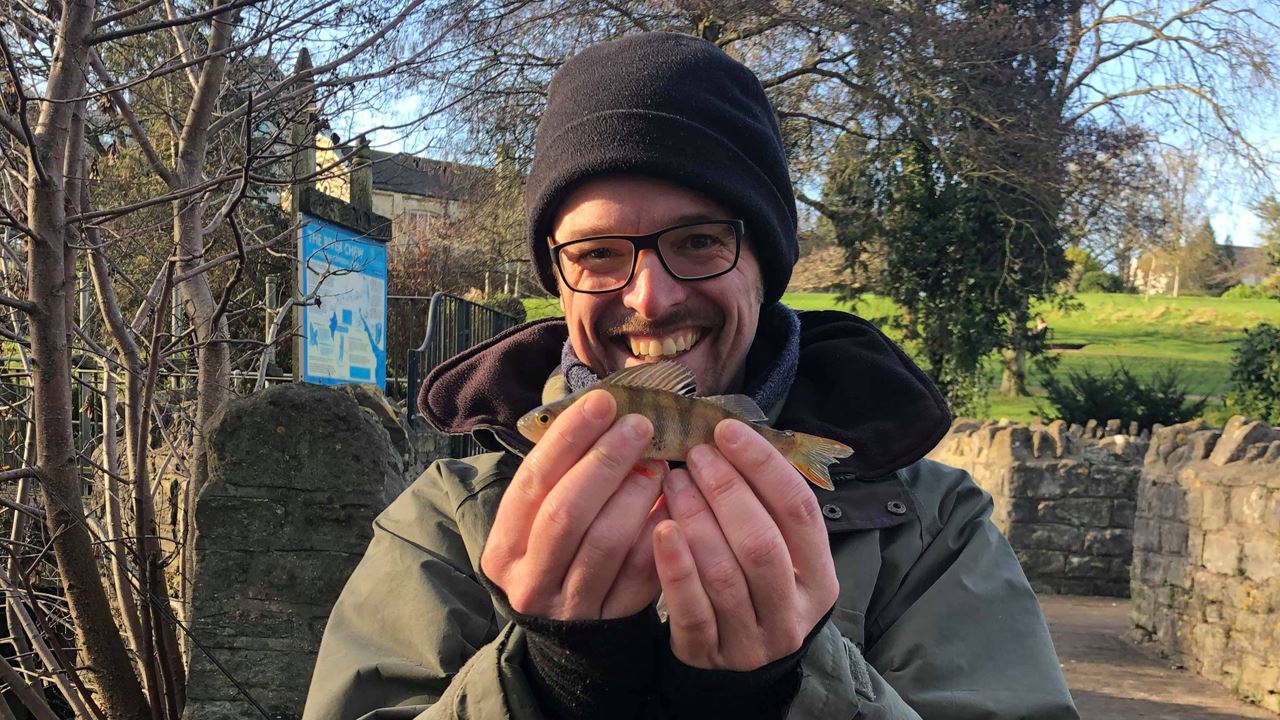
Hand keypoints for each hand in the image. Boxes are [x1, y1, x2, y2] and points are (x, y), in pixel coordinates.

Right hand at [481, 389, 668, 619]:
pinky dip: (658, 530)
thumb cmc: (556, 556)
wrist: (569, 633)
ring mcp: (571, 604)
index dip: (567, 438)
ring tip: (659, 462)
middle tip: (640, 426)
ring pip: (607, 540)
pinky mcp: (612, 619)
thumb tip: (602, 410)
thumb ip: (560, 477)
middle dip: (606, 461)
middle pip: (568, 511)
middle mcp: (530, 580)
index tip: (601, 402)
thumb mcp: (539, 521)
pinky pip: (641, 571)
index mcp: (504, 547)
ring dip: (637, 493)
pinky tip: (672, 501)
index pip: (533, 482)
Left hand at [653, 419, 837, 670]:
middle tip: (695, 455)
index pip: (800, 511)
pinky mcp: (709, 655)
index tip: (728, 431)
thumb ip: (765, 507)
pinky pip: (692, 609)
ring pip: (726, 574)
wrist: (734, 669)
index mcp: (820, 578)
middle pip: (762, 543)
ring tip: (673, 481)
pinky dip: (676, 567)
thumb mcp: (778, 553)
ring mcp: (752, 640)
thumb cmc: (753, 588)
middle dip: (726, 490)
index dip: (764, 466)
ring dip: (696, 519)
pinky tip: (660, 529)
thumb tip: (731, 437)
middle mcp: (793, 613)